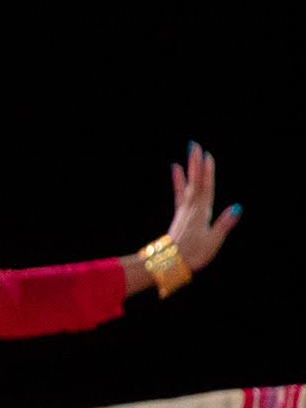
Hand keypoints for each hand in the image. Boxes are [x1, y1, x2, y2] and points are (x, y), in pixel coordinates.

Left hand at [161, 142, 239, 271]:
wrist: (170, 262)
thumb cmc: (194, 254)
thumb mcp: (214, 241)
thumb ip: (224, 224)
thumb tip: (237, 207)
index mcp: (203, 213)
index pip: (206, 188)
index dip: (208, 172)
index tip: (207, 156)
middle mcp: (192, 208)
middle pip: (196, 181)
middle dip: (196, 163)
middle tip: (195, 145)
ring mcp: (185, 210)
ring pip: (189, 184)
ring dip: (190, 167)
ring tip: (190, 152)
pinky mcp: (180, 214)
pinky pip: (179, 193)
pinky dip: (178, 180)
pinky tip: (175, 168)